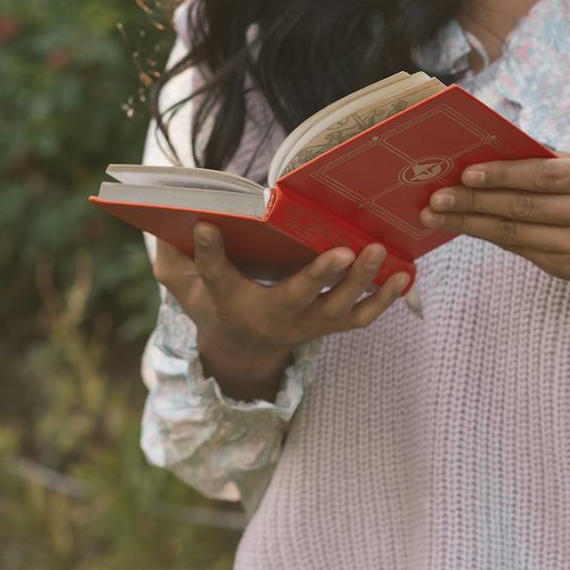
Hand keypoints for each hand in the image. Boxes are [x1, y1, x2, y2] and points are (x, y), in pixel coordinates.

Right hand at [151, 223, 412, 362]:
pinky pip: (361, 317)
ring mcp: (306, 325)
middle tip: (342, 249)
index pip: (216, 276)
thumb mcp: (183, 285)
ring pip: (337, 308)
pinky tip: (403, 273)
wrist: (244, 348)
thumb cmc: (214, 301)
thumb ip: (173, 260)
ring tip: (377, 249)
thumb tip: (166, 222)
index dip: (208, 253)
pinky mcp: (330, 325)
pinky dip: (384, 298)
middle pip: (296, 298)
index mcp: (230, 302)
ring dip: (361, 282)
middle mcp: (271, 317)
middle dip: (319, 276)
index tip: (205, 224)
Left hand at [417, 152, 569, 295]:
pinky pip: (520, 249)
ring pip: (516, 233)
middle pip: (525, 207)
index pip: (545, 175)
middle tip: (437, 196)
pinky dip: (487, 236)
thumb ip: (547, 162)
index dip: (504, 175)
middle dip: (475, 201)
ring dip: (471, 223)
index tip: (466, 173)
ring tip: (436, 215)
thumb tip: (488, 149)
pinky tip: (463, 226)